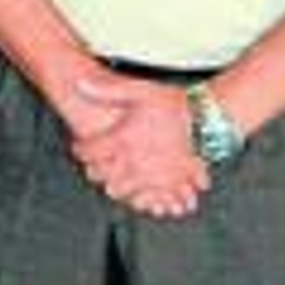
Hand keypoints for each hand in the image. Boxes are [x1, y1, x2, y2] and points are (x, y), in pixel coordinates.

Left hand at [70, 71, 208, 217]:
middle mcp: (134, 160)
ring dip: (111, 184)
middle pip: (100, 174)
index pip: (89, 151)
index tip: (78, 147)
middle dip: (92, 168)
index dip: (79, 149)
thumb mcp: (139, 90)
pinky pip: (145, 200)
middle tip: (92, 163)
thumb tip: (78, 83)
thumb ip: (107, 89)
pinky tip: (134, 190)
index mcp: (123, 138)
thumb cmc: (172, 105)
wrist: (205, 120)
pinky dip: (136, 198)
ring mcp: (151, 176)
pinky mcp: (167, 185)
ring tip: (110, 176)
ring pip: (118, 191)